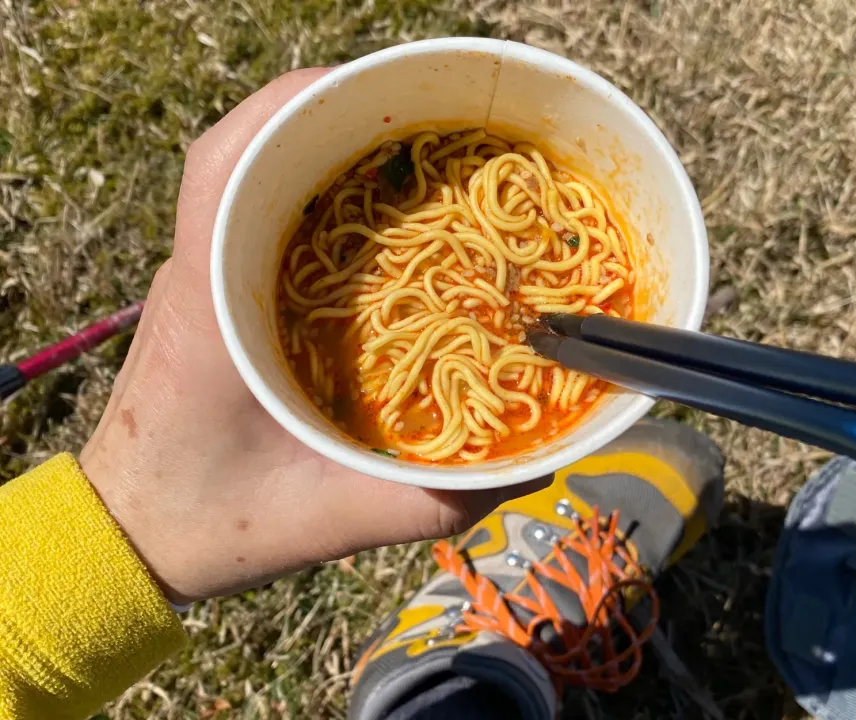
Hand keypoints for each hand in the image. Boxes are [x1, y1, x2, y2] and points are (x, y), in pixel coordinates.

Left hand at [79, 69, 548, 604]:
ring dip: (314, 146)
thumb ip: (432, 502)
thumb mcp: (334, 518)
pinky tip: (361, 215)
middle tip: (416, 122)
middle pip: (246, 148)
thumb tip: (530, 469)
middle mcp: (197, 272)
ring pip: (245, 173)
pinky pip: (248, 211)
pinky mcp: (207, 293)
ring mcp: (195, 277)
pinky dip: (301, 188)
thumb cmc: (213, 524)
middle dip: (328, 116)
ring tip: (398, 152)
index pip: (227, 163)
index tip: (377, 96)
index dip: (297, 107)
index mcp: (214, 302)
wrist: (130, 535)